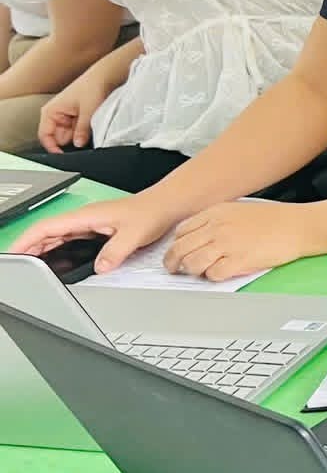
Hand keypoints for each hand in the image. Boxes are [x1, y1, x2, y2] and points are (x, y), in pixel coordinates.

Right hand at [12, 195, 179, 273]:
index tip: (14, 253)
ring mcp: (89, 224)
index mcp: (86, 216)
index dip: (27, 240)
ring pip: (57, 236)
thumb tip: (98, 268)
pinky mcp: (96, 229)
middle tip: (18, 266)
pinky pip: (69, 239)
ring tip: (30, 265)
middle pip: (47, 232)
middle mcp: (84, 218)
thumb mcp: (134, 234)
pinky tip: (54, 259)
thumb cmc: (151, 212)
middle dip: (29, 247)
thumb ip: (115, 252)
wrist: (166, 205)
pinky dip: (56, 248)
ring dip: (41, 249)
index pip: (46, 227)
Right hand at [38, 69, 115, 153]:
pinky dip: (83, 132)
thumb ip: (81, 130)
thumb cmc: (91, 89)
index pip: (45, 136)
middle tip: (83, 140)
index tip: (63, 156)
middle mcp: (55, 116)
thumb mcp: (88, 111)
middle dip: (70, 142)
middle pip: (58, 138)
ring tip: (89, 127)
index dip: (52, 147)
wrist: (103, 78)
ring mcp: (65, 118)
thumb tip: (77, 144)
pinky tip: (90, 127)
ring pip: (69, 136)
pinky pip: (76, 132)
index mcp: (50, 112)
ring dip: (78, 136)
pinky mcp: (74, 119)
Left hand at [162, 200, 314, 280]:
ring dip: (193, 272)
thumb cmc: (275, 219)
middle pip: (180, 249)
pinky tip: (222, 273)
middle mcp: (217, 228)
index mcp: (216, 213)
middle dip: (173, 263)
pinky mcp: (239, 260)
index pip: (181, 231)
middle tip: (175, 270)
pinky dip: (214, 277)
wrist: (299, 226)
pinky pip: (214, 274)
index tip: (178, 252)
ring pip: (192, 264)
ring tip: (200, 273)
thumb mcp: (239, 210)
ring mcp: (227, 244)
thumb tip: (200, 238)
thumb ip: (217, 221)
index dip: (176, 244)